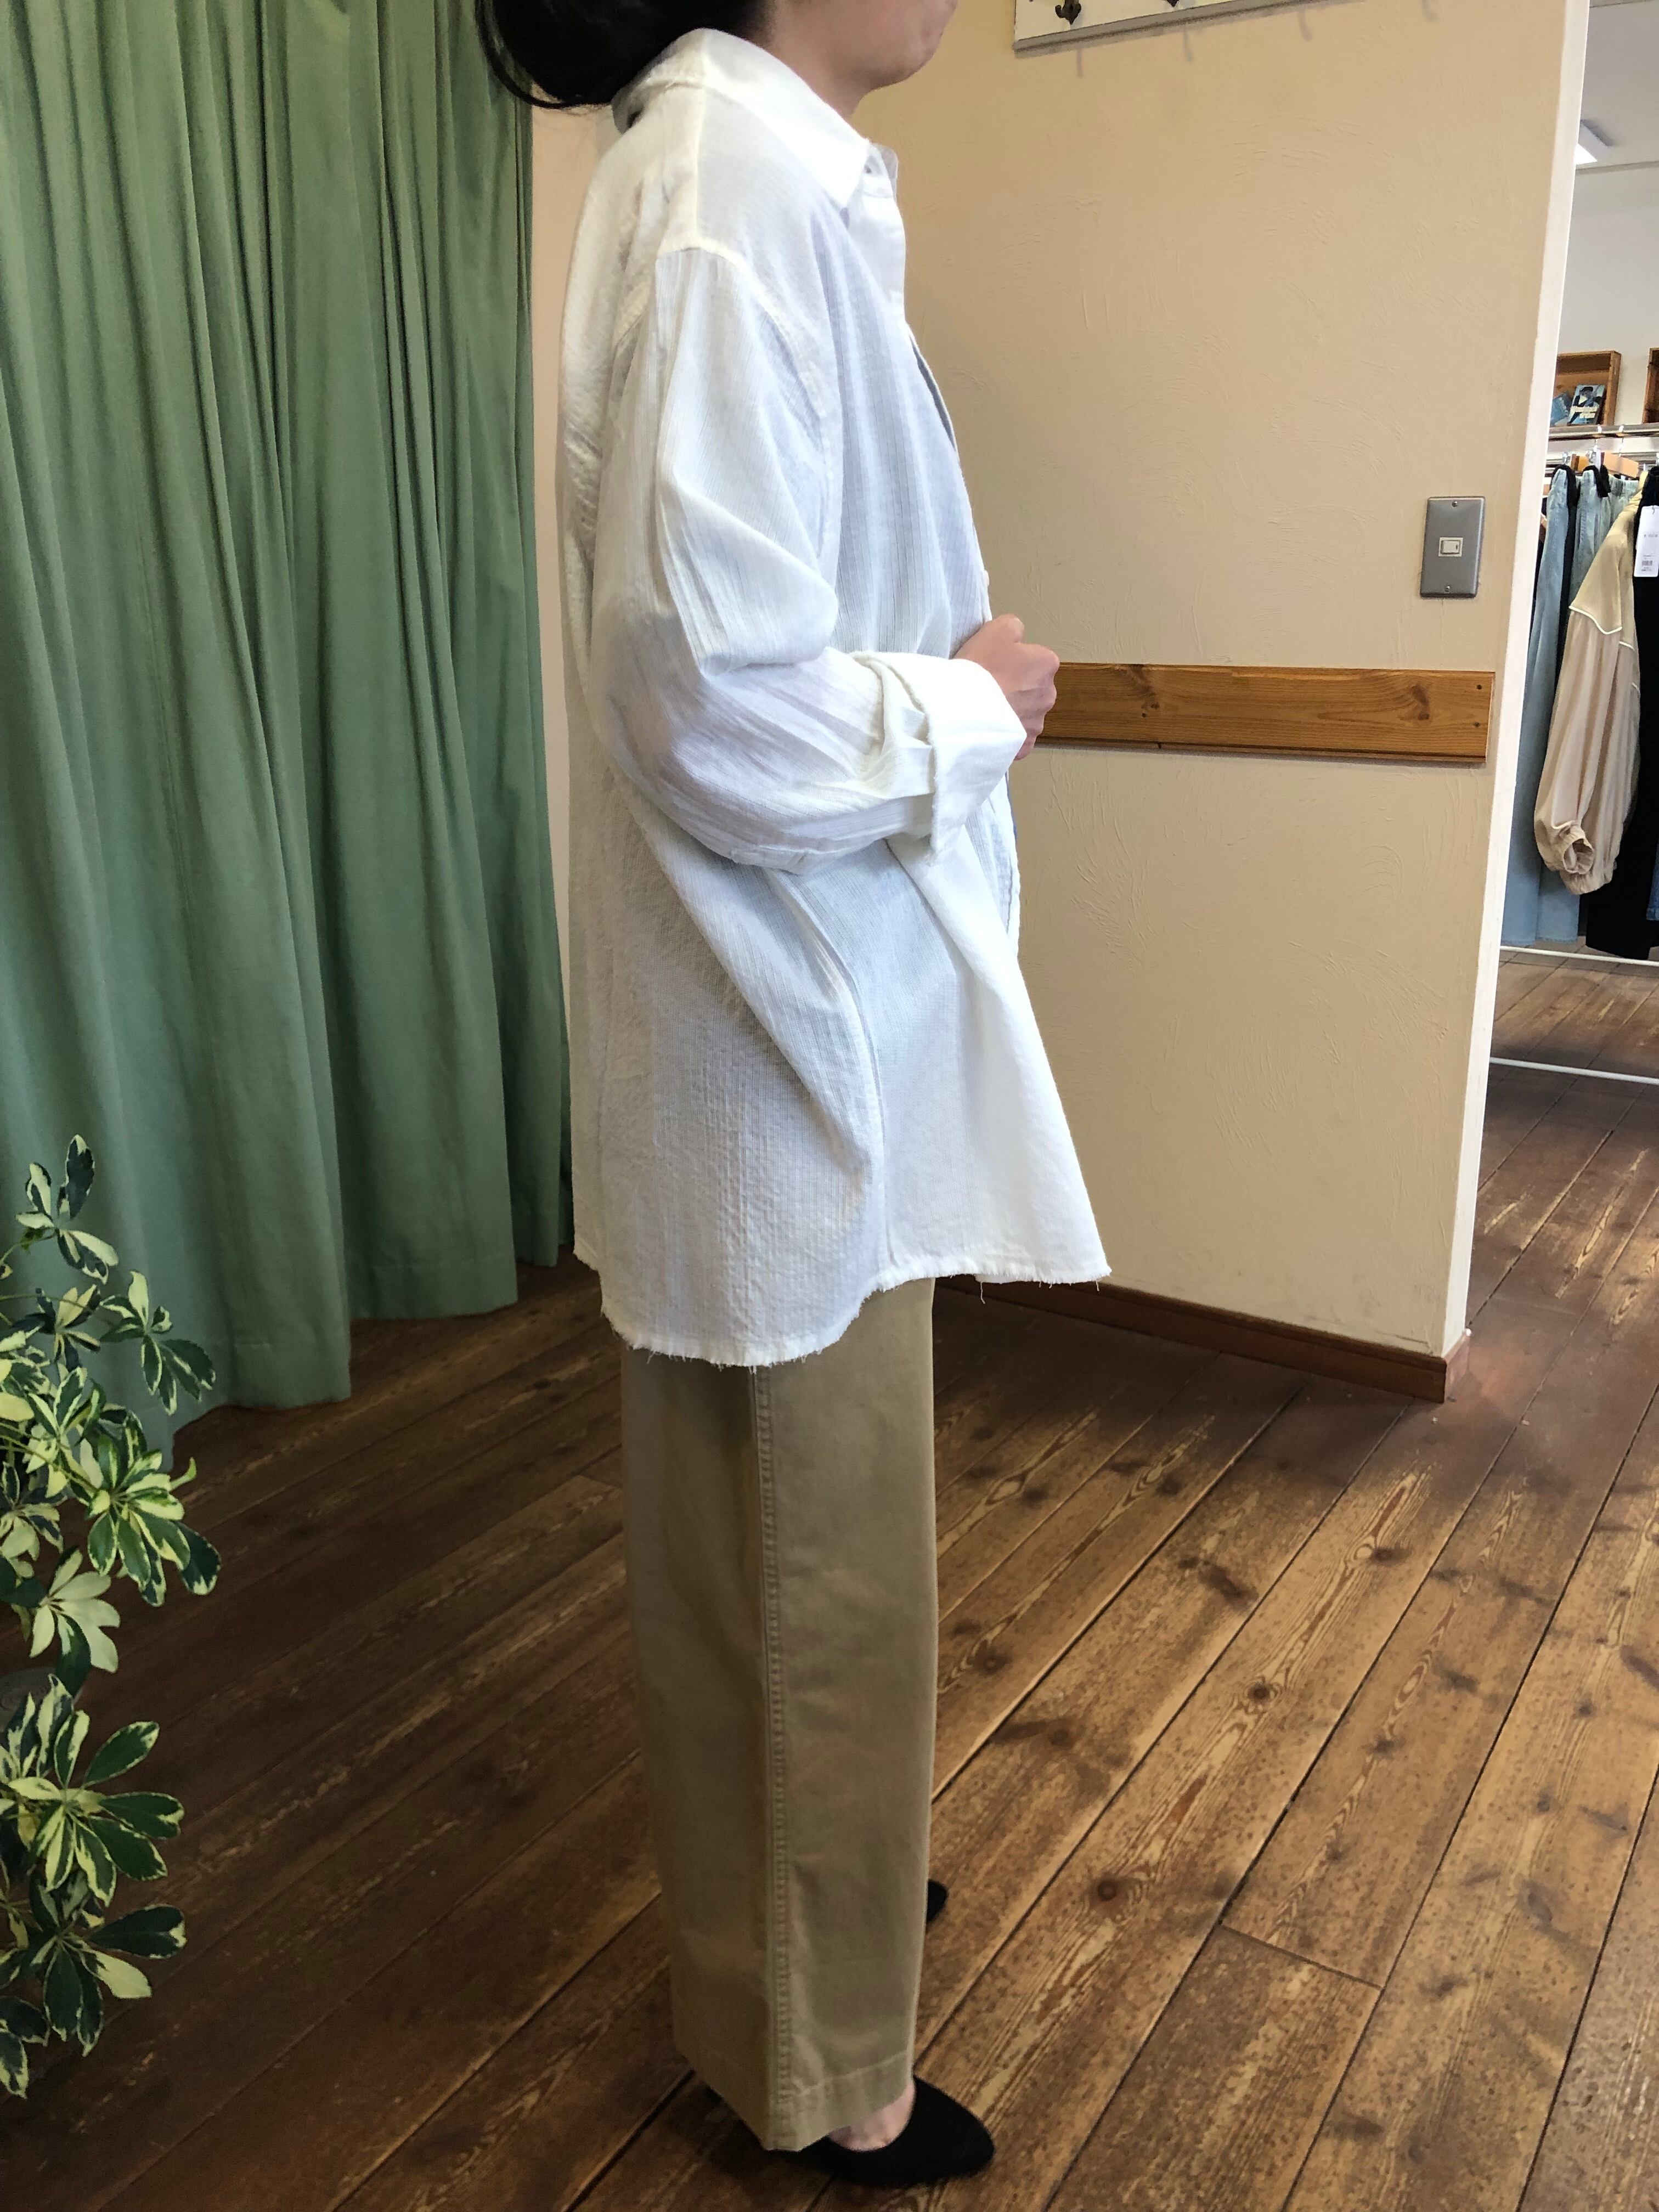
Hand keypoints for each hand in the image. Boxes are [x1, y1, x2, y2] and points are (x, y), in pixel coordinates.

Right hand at [954, 615, 1059, 758]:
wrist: (963, 712)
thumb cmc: (981, 668)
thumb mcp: (996, 630)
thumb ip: (1013, 626)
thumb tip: (1018, 635)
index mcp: (1046, 664)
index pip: (1034, 659)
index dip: (1012, 661)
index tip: (994, 665)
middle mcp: (1049, 695)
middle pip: (1031, 688)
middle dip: (1016, 688)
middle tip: (988, 688)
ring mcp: (1037, 724)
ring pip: (1024, 714)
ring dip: (1010, 713)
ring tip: (984, 711)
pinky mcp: (1024, 748)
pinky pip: (1016, 738)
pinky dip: (1005, 735)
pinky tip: (987, 729)